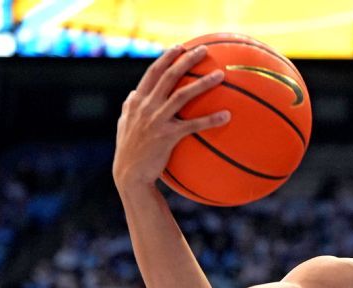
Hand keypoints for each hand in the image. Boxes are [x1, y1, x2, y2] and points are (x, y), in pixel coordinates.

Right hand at [113, 45, 229, 189]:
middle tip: (203, 50)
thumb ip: (129, 107)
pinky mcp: (167, 136)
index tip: (179, 47)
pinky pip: (193, 125)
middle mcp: (146, 106)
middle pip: (169, 76)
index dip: (166, 58)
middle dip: (186, 60)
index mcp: (137, 101)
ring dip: (203, 83)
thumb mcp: (124, 124)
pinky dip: (211, 119)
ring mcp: (157, 120)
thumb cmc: (129, 150)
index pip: (152, 73)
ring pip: (183, 95)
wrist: (130, 174)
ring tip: (220, 75)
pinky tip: (227, 115)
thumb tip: (132, 93)